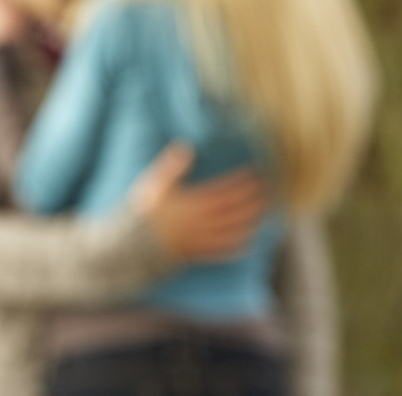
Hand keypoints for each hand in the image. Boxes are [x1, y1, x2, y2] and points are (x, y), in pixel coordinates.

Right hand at [129, 142, 268, 261]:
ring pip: (235, 230)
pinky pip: (226, 250)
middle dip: (255, 200)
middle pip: (236, 211)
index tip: (256, 173)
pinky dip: (241, 243)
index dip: (243, 182)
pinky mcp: (199, 253)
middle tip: (269, 190)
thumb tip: (186, 147)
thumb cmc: (142, 212)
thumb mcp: (152, 185)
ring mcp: (202, 240)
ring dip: (253, 220)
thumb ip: (170, 167)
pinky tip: (249, 238)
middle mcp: (202, 223)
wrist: (131, 246)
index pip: (226, 191)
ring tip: (264, 211)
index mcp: (192, 204)